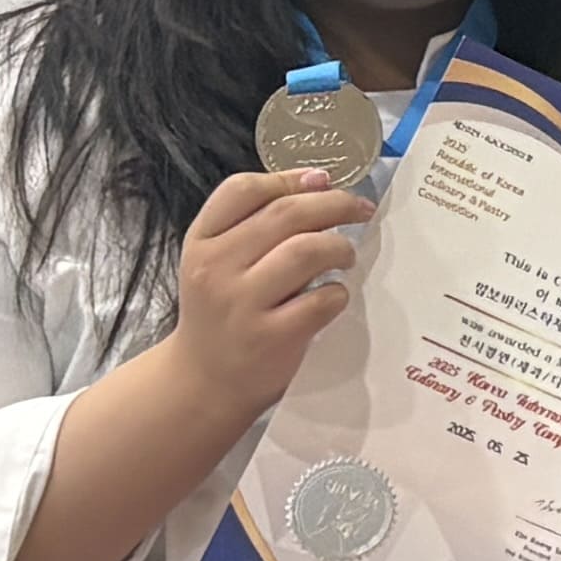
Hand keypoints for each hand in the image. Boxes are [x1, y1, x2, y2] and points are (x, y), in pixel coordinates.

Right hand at [165, 169, 370, 423]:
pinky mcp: (272, 338)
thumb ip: (254, 223)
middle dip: (334, 204)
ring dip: (339, 246)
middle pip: (284, 214)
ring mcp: (242, 304)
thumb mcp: (216, 262)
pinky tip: (334, 296)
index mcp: (201, 241)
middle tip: (360, 209)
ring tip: (346, 255)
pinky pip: (321, 301)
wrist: (203, 382)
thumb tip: (318, 180)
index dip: (289, 178)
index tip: (324, 179)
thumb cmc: (221, 312)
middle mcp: (216, 268)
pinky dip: (338, 293)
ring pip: (305, 251)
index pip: (241, 190)